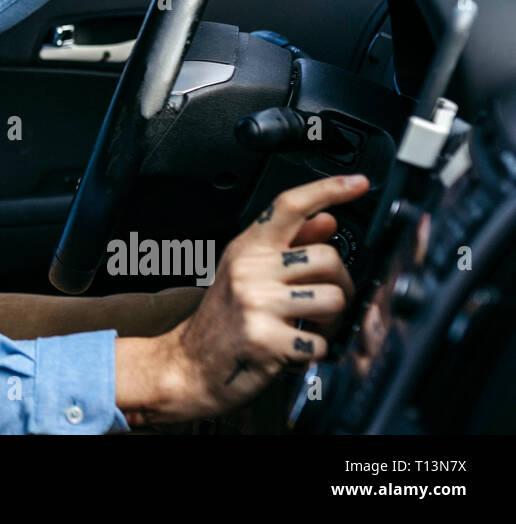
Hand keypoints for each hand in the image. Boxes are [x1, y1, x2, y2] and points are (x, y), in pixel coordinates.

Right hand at [115, 174, 366, 424]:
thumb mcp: (248, 272)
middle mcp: (250, 269)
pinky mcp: (265, 339)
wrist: (189, 365)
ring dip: (331, 323)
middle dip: (341, 285)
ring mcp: (256, 303)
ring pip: (334, 300)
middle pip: (328, 257)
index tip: (359, 184)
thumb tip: (326, 220)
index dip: (328, 189)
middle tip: (325, 303)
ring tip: (309, 328)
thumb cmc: (222, 319)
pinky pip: (320, 343)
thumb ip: (289, 244)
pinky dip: (314, 353)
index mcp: (247, 248)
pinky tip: (293, 350)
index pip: (289, 206)